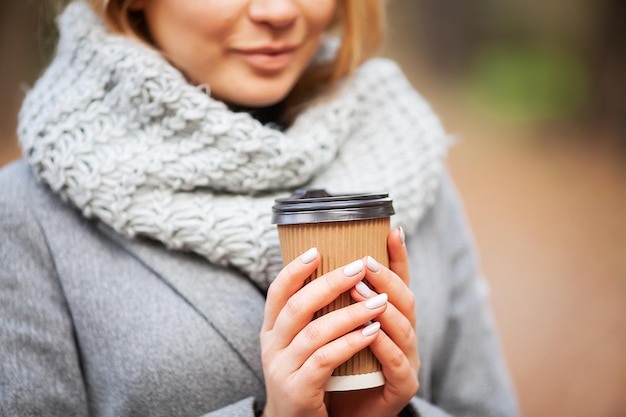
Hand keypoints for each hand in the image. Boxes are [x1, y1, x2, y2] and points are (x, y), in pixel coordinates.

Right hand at [261, 248, 388, 416]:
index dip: (294, 269)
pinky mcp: (298, 390)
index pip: (277, 292)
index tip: (317, 249)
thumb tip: (336, 277)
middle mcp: (271, 347)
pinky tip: (372, 331)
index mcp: (271, 331)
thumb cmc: (308, 379)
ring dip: (349, 313)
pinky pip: (326, 359)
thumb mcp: (302, 346)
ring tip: (379, 300)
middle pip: (297, 306)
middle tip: (359, 267)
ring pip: (314, 332)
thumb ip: (312, 317)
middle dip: (330, 283)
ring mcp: (282, 368)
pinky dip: (350, 342)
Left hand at [327, 227, 419, 416]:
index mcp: (388, 318)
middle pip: (405, 299)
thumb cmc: (335, 367)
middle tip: (364, 263)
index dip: (398, 257)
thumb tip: (313, 258)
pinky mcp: (402, 386)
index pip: (398, 282)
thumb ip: (333, 300)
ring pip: (404, 327)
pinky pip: (397, 363)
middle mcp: (402, 335)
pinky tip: (371, 331)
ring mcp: (407, 359)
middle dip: (386, 278)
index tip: (392, 229)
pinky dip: (384, 345)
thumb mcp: (333, 328)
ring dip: (383, 307)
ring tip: (362, 290)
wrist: (334, 413)